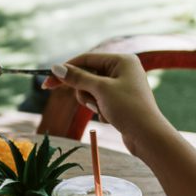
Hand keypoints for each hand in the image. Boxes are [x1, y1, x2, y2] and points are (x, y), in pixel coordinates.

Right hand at [42, 52, 166, 148]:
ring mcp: (122, 85)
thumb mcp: (100, 90)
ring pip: (92, 90)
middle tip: (78, 98)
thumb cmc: (128, 109)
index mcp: (122, 60)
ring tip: (105, 111)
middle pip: (88, 75)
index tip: (47, 82)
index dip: (66, 70)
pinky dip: (100, 110)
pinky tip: (112, 118)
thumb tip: (56, 68)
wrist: (148, 136)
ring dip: (92, 102)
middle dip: (84, 90)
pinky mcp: (120, 101)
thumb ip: (77, 78)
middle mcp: (123, 69)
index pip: (86, 59)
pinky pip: (100, 100)